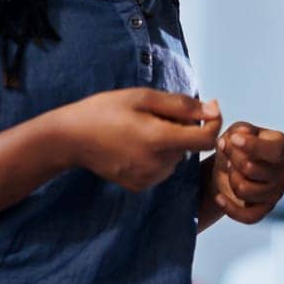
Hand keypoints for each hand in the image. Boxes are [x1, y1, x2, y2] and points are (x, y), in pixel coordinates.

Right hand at [53, 89, 221, 192]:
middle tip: (156, 114)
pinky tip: (135, 145)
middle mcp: (158, 164)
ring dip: (170, 142)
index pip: (206, 140)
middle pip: (190, 146)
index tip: (208, 109)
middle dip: (184, 128)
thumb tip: (214, 110)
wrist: (70, 138)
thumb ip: (182, 105)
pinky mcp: (140, 185)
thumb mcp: (143, 97)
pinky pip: (162, 168)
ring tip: (141, 129)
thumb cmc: (105, 110)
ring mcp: (149, 178)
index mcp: (159, 139)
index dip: (214, 123)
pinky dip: (158, 155)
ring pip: (177, 157)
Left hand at [209, 123, 283, 223]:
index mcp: (283, 147)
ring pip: (244, 190)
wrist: (230, 167)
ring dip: (230, 179)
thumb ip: (240, 130)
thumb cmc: (238, 146)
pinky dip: (229, 208)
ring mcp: (277, 193)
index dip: (253, 145)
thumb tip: (241, 134)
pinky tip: (219, 197)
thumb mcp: (237, 131)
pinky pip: (248, 216)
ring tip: (229, 171)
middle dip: (231, 160)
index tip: (234, 139)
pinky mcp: (265, 210)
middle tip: (226, 154)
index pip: (273, 150)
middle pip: (251, 169)